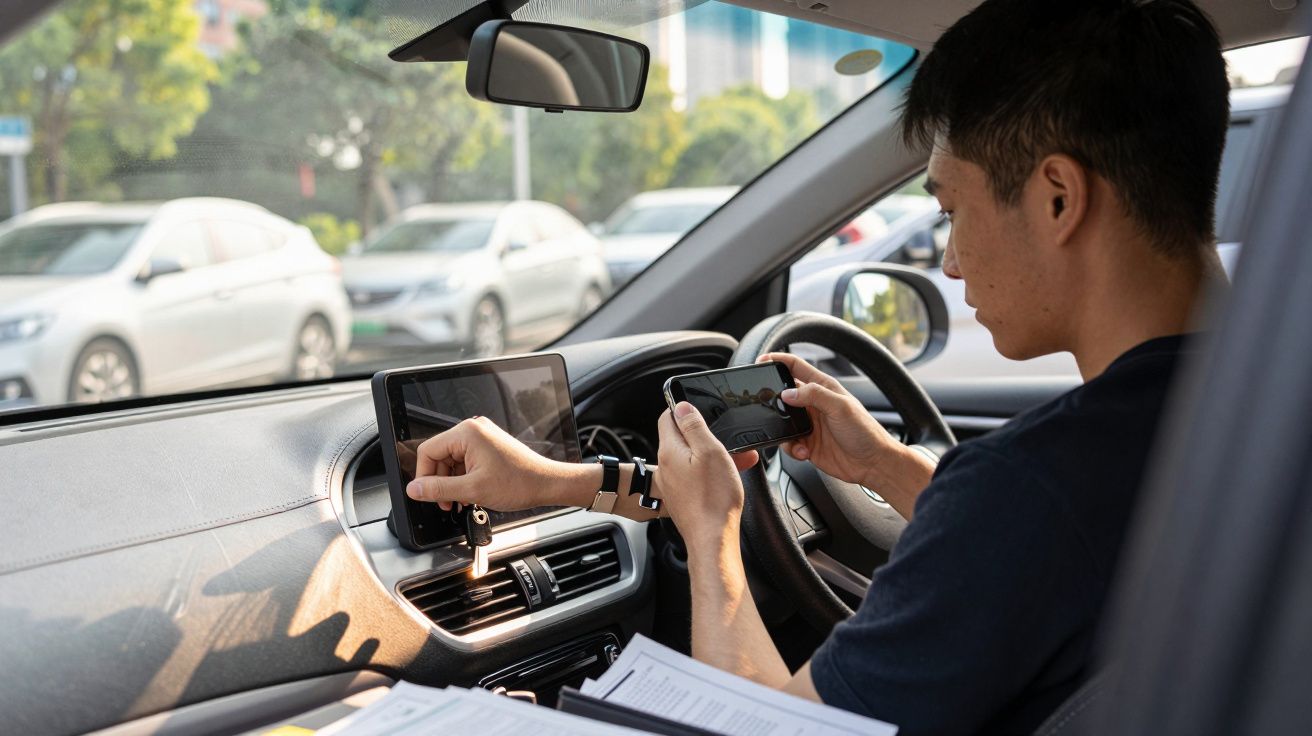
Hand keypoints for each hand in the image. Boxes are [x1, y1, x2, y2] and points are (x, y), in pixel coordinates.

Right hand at [405, 416, 568, 510]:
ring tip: (461, 500)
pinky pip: (465, 461)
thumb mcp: (472, 489)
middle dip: (440, 482)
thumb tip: (414, 489)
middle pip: (439, 456)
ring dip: (452, 483)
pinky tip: (470, 493)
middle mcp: (473, 430)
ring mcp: (481, 437)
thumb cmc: (519, 482)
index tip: (427, 494)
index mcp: (466, 433)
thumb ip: (438, 489)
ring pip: (451, 461)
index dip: (424, 476)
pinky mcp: (488, 446)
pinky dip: (463, 478)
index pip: (427, 451)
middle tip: (447, 503)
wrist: (546, 484)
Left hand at [657, 402, 759, 547]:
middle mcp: (665, 467)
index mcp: (669, 450)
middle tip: (728, 439)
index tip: (701, 411)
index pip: (666, 417)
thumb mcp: (709, 451)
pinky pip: (696, 476)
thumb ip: (694, 426)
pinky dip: (711, 472)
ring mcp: (673, 484)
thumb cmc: (713, 499)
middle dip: (707, 435)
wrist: (712, 539)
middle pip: (682, 439)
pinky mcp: (683, 498)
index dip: (683, 409)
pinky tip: (729, 477)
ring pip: (693, 458)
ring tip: (738, 459)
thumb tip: (681, 406)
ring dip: (714, 454)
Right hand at [758, 352, 902, 486]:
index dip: (777, 361)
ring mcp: (809, 424)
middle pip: (783, 394)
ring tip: (795, 437)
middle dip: (772, 401)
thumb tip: (787, 392)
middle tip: (767, 408)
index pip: (795, 367)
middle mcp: (814, 404)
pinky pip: (788, 442)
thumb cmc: (865, 432)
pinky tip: (805, 452)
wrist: (872, 463)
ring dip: (782, 429)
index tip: (761, 362)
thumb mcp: (841, 407)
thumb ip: (814, 395)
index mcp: (823, 388)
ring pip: (781, 421)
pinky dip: (791, 448)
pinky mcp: (807, 443)